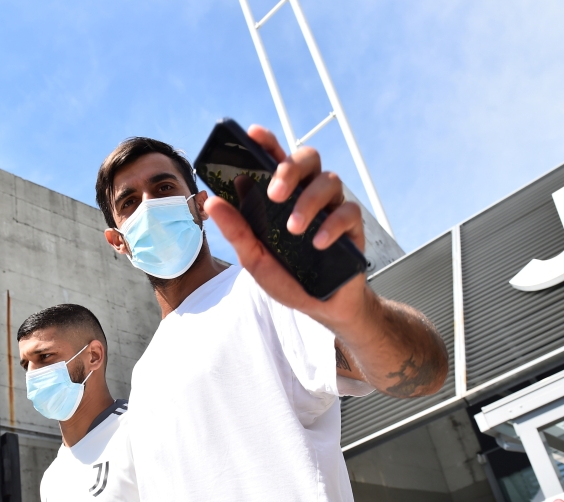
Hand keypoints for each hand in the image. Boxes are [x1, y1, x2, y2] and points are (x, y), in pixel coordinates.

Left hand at [203, 124, 373, 332]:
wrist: (322, 305)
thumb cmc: (287, 276)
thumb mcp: (255, 257)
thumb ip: (237, 231)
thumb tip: (212, 203)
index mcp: (284, 195)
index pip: (276, 158)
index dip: (267, 142)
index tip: (254, 134)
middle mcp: (309, 193)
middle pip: (308, 157)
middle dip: (290, 168)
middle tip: (274, 193)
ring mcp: (332, 207)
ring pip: (329, 180)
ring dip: (308, 202)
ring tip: (294, 229)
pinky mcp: (352, 226)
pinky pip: (349, 210)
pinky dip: (332, 225)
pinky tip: (318, 243)